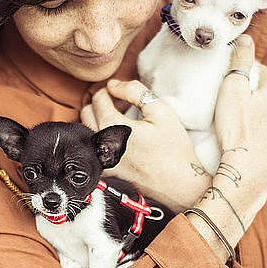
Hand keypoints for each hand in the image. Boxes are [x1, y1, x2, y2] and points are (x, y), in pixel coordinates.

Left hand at [81, 80, 210, 210]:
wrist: (179, 183)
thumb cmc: (173, 148)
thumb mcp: (160, 110)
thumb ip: (134, 91)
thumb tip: (113, 84)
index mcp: (112, 126)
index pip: (98, 98)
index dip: (109, 90)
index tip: (121, 92)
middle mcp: (102, 143)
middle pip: (87, 112)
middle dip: (101, 103)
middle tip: (120, 103)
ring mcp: (102, 159)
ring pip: (88, 130)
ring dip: (98, 119)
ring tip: (120, 118)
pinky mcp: (106, 171)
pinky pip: (94, 148)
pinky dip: (102, 138)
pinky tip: (119, 137)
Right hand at [186, 34, 266, 262]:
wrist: (244, 174)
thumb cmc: (235, 130)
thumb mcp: (231, 89)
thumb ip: (240, 61)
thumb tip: (245, 37)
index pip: (261, 72)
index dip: (244, 74)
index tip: (229, 81)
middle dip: (255, 98)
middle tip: (232, 106)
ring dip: (263, 120)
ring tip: (242, 128)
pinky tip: (253, 145)